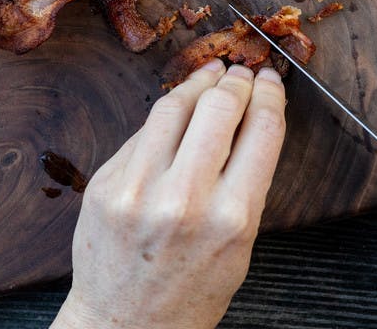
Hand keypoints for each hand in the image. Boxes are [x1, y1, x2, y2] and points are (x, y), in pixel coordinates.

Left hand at [51, 59, 285, 328]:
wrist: (124, 327)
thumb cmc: (192, 290)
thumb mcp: (241, 242)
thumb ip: (249, 179)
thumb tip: (255, 114)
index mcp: (231, 218)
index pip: (262, 129)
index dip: (271, 94)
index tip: (271, 80)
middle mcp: (183, 199)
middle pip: (219, 106)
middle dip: (237, 81)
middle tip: (243, 73)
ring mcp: (137, 189)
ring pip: (173, 106)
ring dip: (198, 83)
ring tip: (211, 75)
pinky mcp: (105, 184)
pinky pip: (143, 132)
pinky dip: (167, 115)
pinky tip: (179, 109)